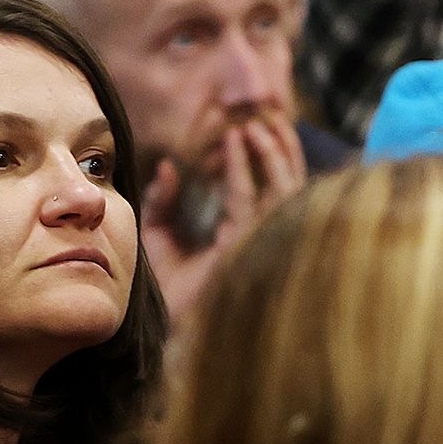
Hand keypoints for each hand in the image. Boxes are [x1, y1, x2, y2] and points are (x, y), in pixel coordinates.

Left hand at [141, 116, 305, 317]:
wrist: (164, 325)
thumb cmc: (163, 288)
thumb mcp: (156, 235)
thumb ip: (162, 201)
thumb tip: (168, 167)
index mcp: (241, 239)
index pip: (258, 192)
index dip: (254, 159)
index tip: (239, 129)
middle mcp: (258, 240)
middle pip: (286, 188)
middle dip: (282, 151)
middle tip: (267, 118)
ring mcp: (261, 244)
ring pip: (285, 191)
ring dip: (276, 153)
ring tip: (259, 124)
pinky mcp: (254, 247)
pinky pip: (262, 199)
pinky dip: (254, 168)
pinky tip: (241, 144)